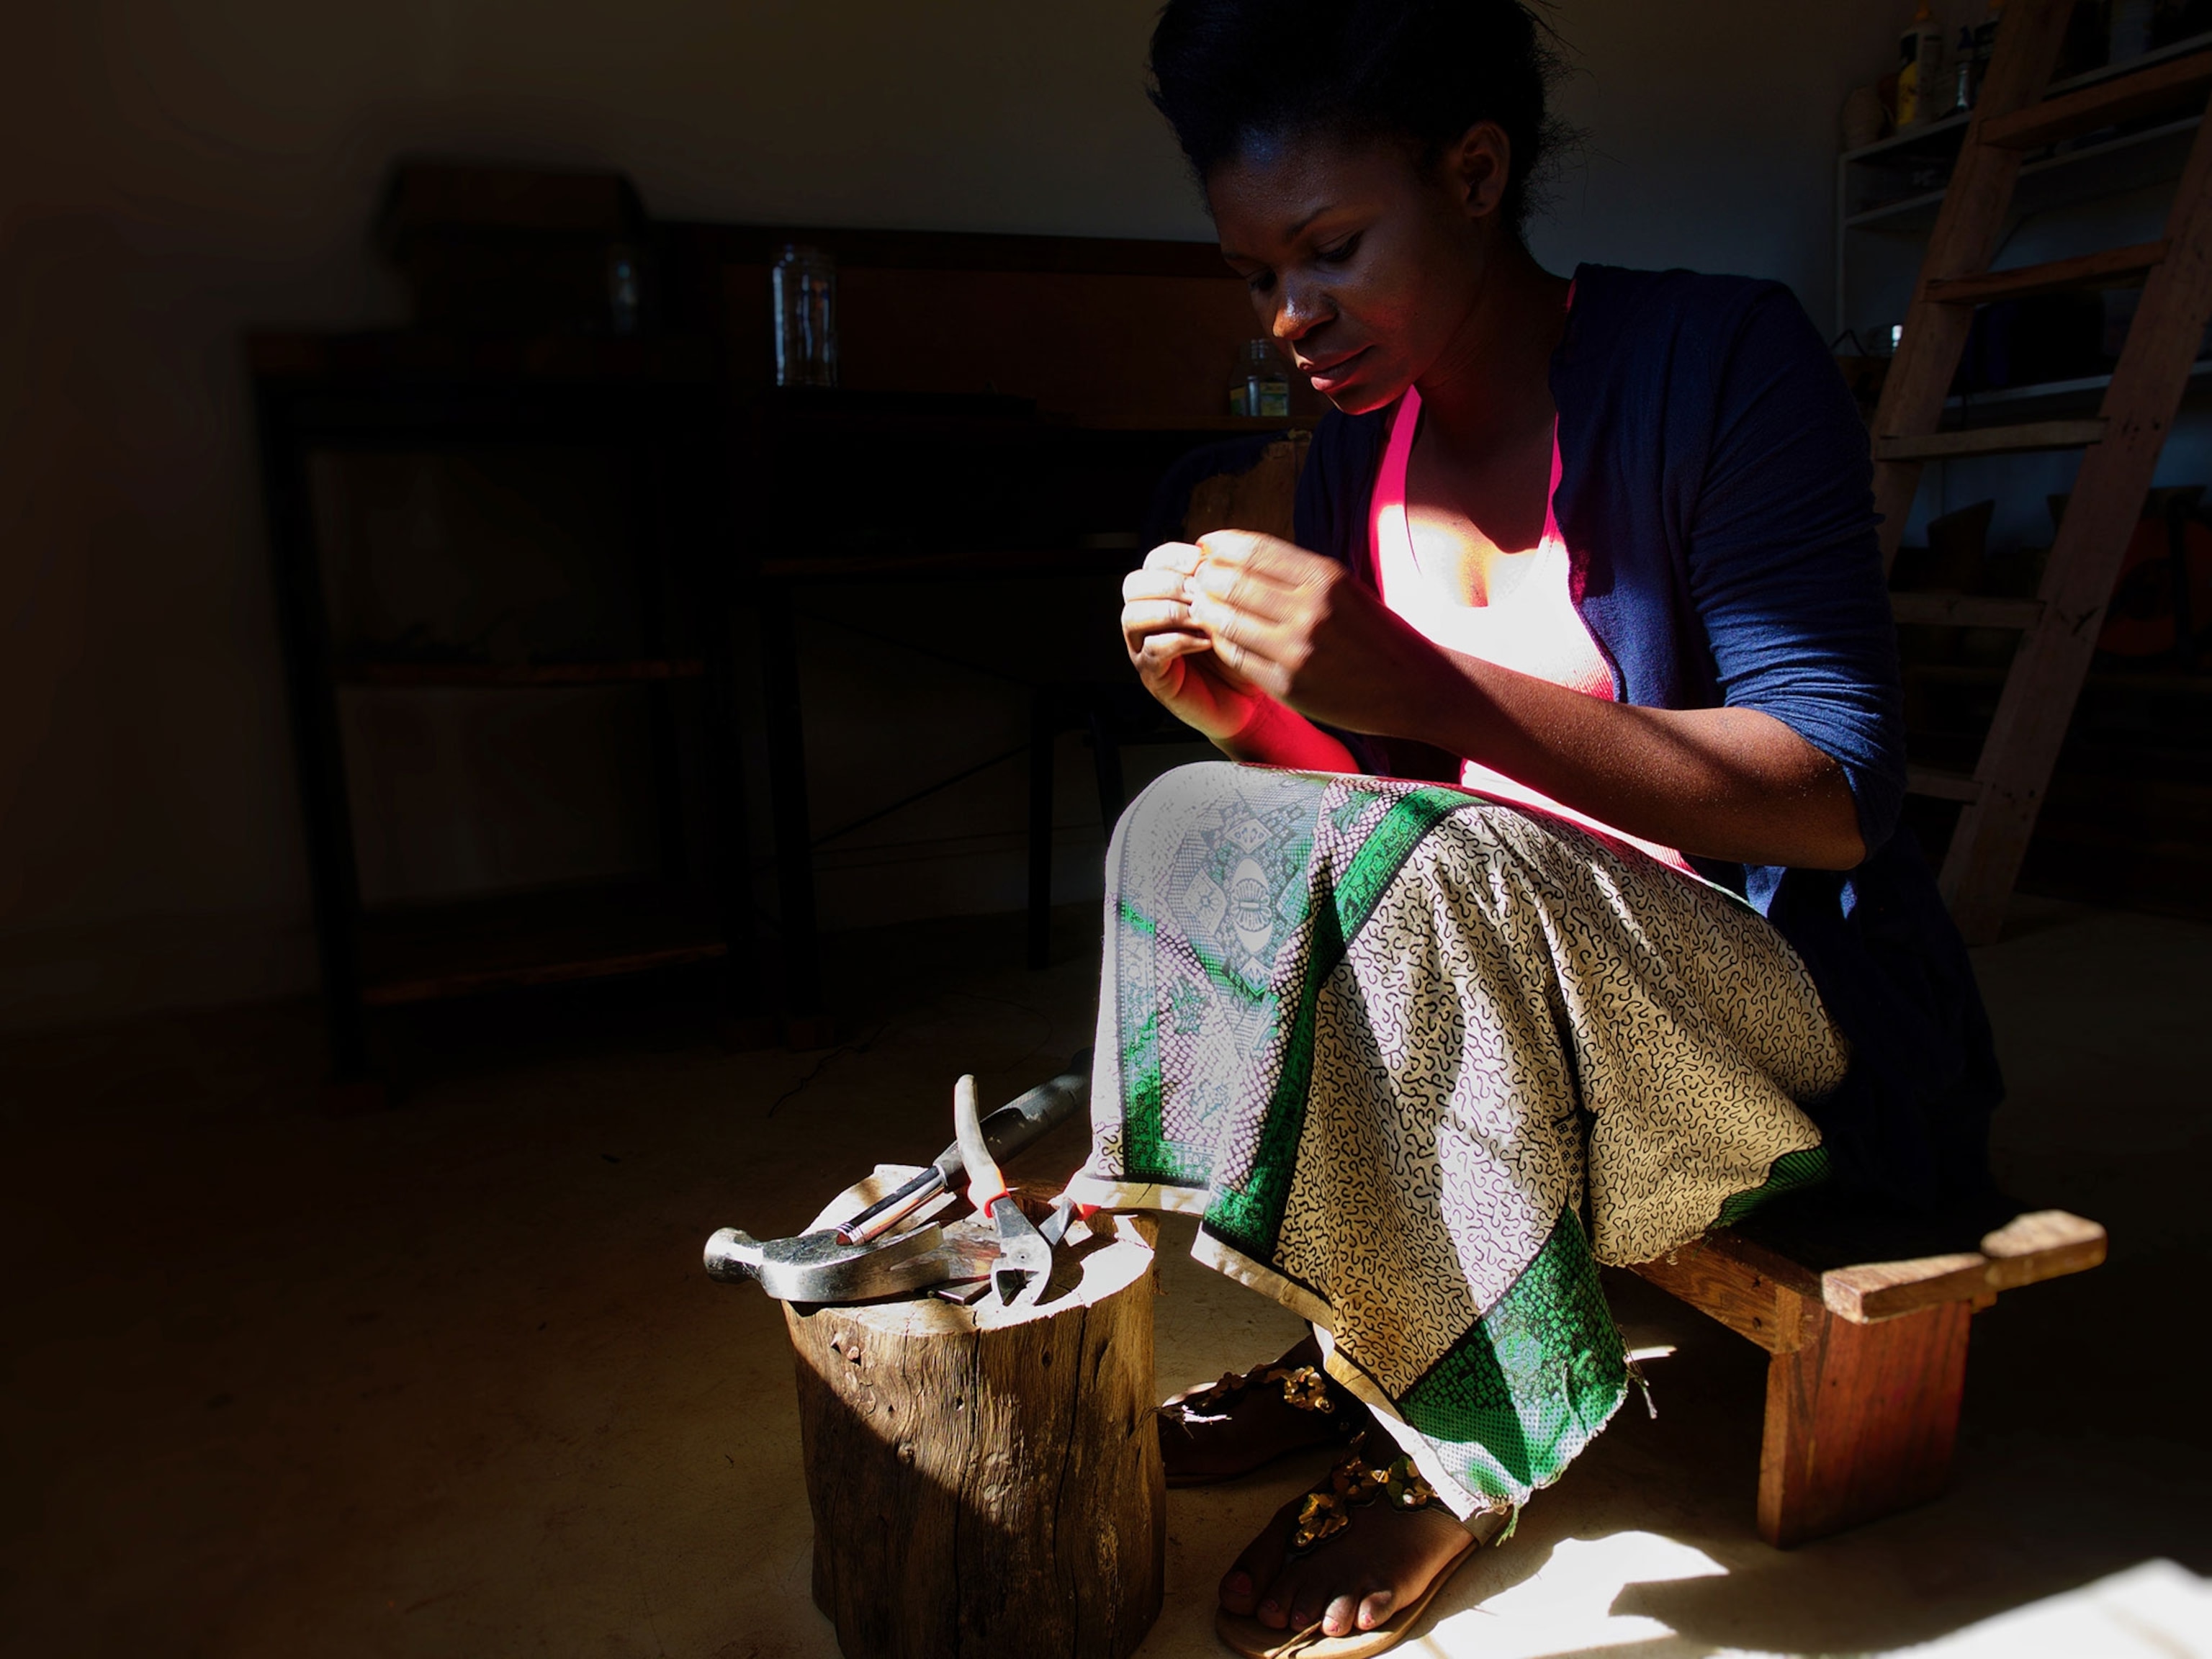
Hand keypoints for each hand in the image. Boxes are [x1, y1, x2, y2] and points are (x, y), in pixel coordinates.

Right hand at [1121, 541, 1267, 740]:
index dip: (1175, 556)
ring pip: (1133, 616)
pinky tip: (1207, 641)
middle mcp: (1148, 619)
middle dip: (1167, 583)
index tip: (1202, 560)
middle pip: (1133, 585)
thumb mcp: (1234, 608)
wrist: (1249, 699)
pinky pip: (1152, 650)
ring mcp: (1145, 648)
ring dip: (1170, 611)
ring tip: (1203, 617)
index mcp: (1165, 594)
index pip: (1154, 561)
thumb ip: (1221, 581)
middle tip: (1199, 591)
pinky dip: (1179, 641)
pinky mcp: (1154, 676)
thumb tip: (1214, 551)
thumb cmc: (1241, 649)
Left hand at [1183, 531, 1437, 734]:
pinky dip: (1220, 642)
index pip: (1253, 550)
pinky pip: (1237, 657)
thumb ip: (1296, 573)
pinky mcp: (1289, 686)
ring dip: (1205, 609)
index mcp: (1326, 578)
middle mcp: (1311, 611)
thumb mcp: (1344, 588)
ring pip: (1227, 621)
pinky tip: (1217, 635)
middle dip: (1205, 577)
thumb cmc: (1375, 633)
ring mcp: (1298, 651)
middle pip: (1233, 583)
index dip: (1219, 544)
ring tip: (1199, 603)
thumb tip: (1237, 553)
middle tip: (1195, 576)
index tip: (1205, 545)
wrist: (1414, 688)